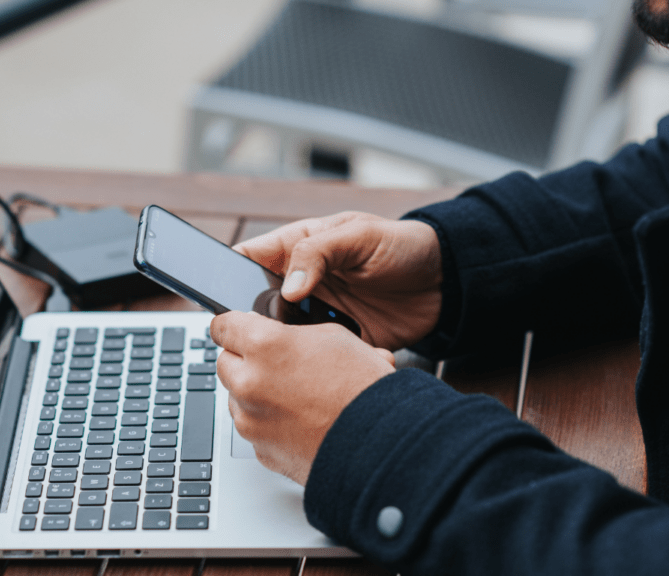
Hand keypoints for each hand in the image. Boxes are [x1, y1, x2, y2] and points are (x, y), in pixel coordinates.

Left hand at [211, 311, 395, 484]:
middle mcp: (248, 383)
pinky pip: (254, 428)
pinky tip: (300, 419)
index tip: (236, 329)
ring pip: (237, 398)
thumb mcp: (333, 337)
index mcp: (263, 346)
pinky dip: (268, 422)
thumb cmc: (364, 390)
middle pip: (224, 362)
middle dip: (244, 360)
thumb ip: (289, 334)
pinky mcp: (260, 449)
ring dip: (255, 393)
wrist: (381, 444)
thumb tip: (270, 335)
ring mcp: (251, 420)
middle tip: (275, 363)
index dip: (233, 325)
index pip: (223, 326)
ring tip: (296, 395)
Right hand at [235, 212, 441, 350]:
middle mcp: (301, 284)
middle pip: (258, 308)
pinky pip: (317, 359)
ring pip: (283, 339)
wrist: (446, 283)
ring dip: (290, 348)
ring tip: (306, 350)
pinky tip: (336, 362)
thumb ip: (318, 253)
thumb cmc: (402, 245)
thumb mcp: (359, 236)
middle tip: (272, 333)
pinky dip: (322, 365)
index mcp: (297, 249)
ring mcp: (318, 315)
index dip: (227, 277)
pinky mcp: (338, 343)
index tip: (222, 299)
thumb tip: (287, 287)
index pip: (248, 260)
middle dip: (257, 324)